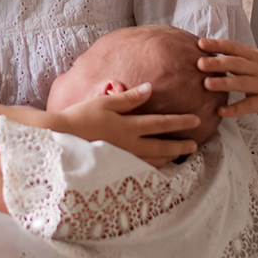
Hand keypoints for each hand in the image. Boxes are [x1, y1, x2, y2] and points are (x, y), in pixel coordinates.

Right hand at [54, 83, 200, 166]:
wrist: (61, 138)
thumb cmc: (80, 116)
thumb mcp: (104, 102)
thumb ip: (129, 98)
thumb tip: (150, 88)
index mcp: (128, 126)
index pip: (160, 123)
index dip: (180, 122)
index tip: (196, 120)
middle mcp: (130, 144)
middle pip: (162, 145)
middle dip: (180, 144)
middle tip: (195, 144)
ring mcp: (123, 158)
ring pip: (153, 160)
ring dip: (170, 157)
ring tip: (180, 155)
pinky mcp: (116, 166)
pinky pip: (141, 168)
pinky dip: (154, 167)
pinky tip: (157, 166)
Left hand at [198, 38, 257, 115]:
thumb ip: (242, 56)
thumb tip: (217, 51)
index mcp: (255, 56)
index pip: (234, 47)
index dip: (217, 45)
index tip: (200, 43)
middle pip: (235, 63)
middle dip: (217, 63)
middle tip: (199, 63)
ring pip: (241, 83)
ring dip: (223, 83)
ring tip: (206, 84)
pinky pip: (249, 105)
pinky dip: (235, 109)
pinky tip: (221, 111)